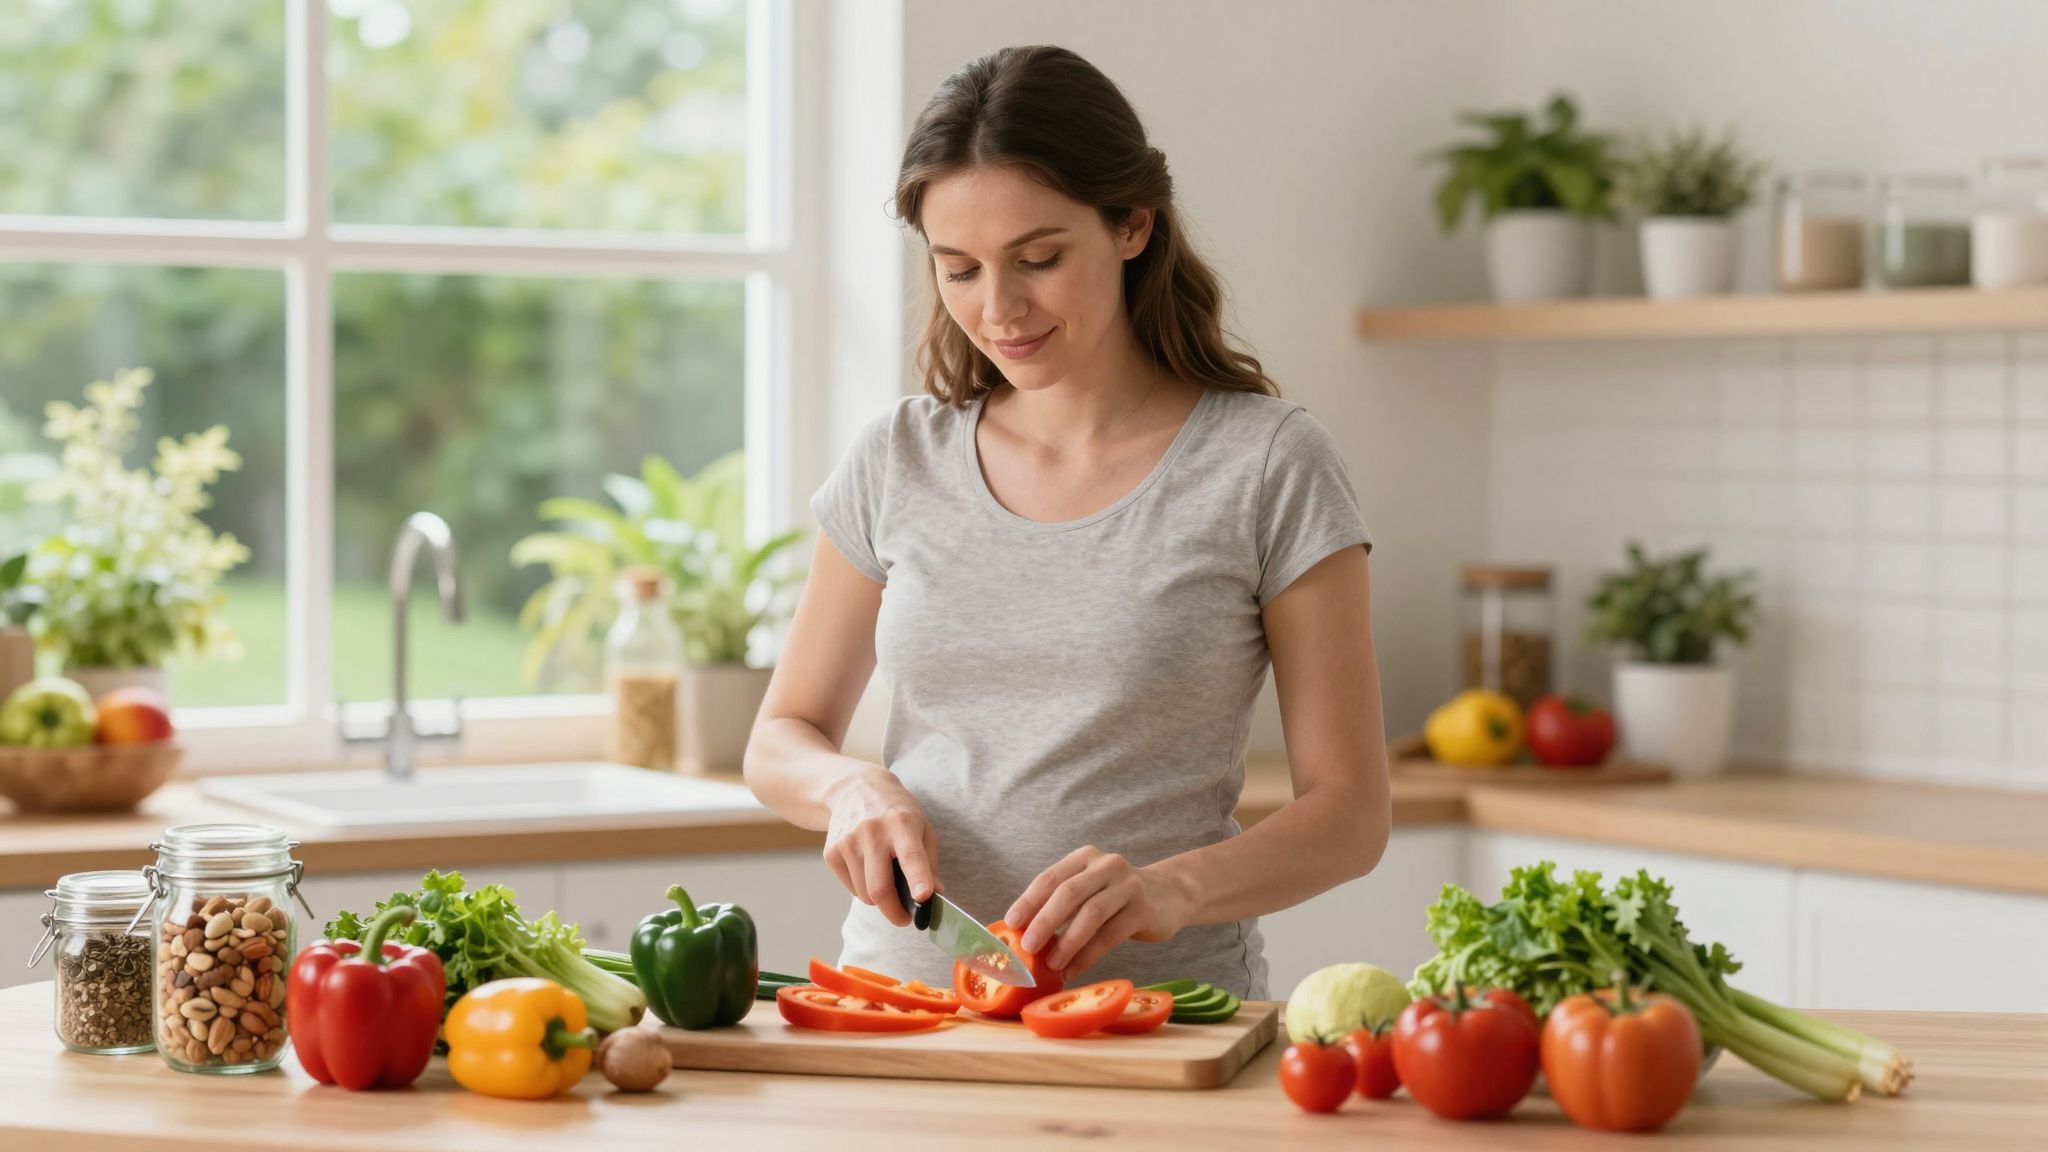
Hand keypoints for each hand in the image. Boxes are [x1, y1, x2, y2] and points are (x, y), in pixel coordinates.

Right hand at [823, 766, 941, 927]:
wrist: (854, 789)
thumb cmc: (896, 812)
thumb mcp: (922, 827)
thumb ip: (930, 863)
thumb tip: (934, 895)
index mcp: (902, 823)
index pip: (911, 856)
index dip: (918, 878)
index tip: (923, 896)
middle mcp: (872, 832)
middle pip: (880, 889)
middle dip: (895, 913)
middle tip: (905, 919)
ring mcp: (847, 842)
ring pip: (865, 895)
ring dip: (879, 899)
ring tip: (886, 880)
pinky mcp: (831, 852)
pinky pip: (852, 889)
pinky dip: (863, 888)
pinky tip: (867, 868)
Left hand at [1004, 846, 1194, 979]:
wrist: (1170, 895)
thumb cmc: (1117, 897)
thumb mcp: (1090, 889)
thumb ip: (1063, 904)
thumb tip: (1022, 935)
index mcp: (1084, 858)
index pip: (1050, 877)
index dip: (1028, 901)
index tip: (1011, 923)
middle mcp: (1106, 866)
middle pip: (1069, 893)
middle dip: (1044, 921)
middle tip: (1027, 946)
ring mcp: (1128, 886)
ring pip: (1091, 914)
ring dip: (1067, 942)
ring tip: (1051, 964)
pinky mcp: (1143, 909)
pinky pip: (1110, 935)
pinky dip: (1088, 956)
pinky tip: (1074, 970)